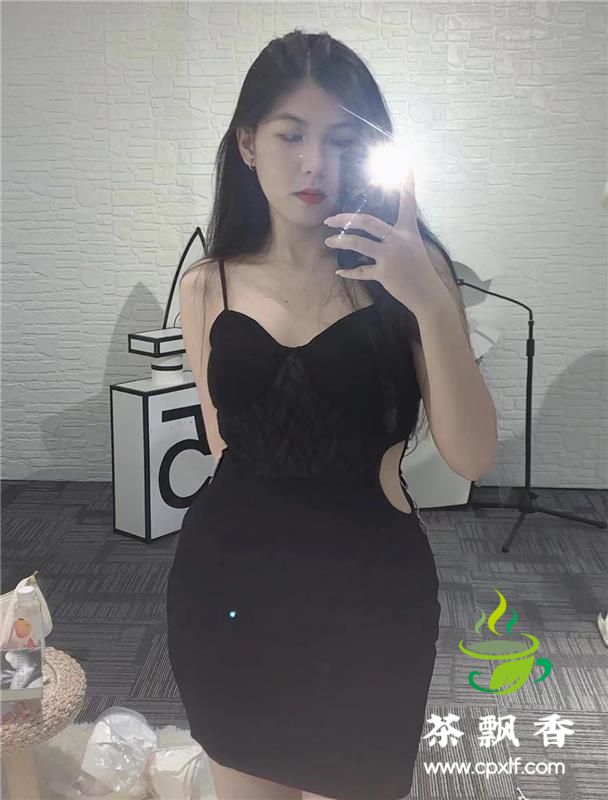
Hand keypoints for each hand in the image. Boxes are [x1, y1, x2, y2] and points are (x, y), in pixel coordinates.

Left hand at [323, 164, 439, 310]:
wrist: (428, 294)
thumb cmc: (419, 270)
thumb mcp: (413, 246)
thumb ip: (396, 236)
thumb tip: (378, 230)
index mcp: (407, 230)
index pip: (408, 201)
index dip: (407, 182)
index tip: (406, 162)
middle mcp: (398, 239)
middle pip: (368, 221)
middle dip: (345, 219)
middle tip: (330, 219)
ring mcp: (390, 256)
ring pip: (358, 244)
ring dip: (340, 242)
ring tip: (328, 241)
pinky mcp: (384, 273)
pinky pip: (361, 271)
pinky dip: (349, 272)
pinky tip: (340, 272)